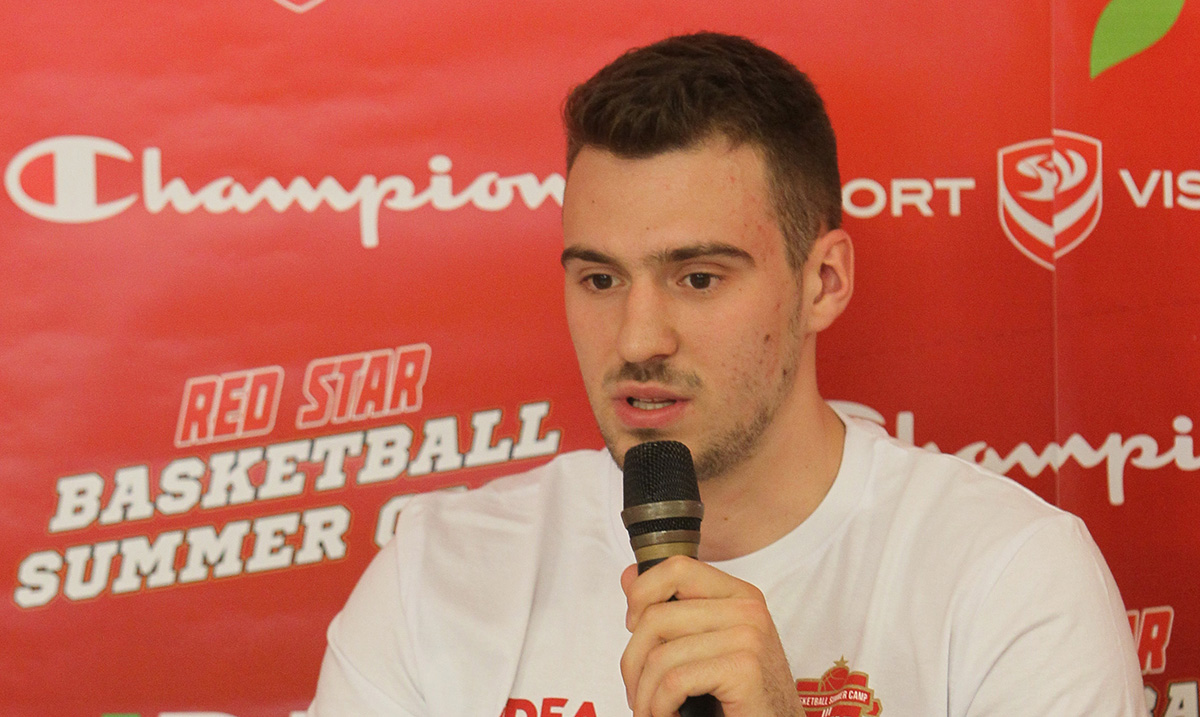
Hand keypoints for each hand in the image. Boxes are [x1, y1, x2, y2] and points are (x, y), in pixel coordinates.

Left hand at [619, 556, 801, 716]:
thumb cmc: (740, 693)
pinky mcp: (744, 669)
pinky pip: (675, 681)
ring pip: (660, 655)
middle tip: (637, 691)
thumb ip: (670, 609)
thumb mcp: (706, 644)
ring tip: (651, 710)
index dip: (642, 593)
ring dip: (645, 693)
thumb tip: (629, 576)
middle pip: (656, 617)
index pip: (676, 568)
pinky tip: (669, 715)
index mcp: (738, 594)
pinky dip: (660, 707)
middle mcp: (747, 609)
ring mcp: (748, 637)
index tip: (633, 626)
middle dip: (633, 661)